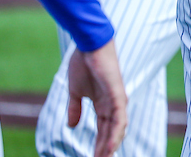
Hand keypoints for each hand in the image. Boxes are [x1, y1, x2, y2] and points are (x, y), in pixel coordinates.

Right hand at [67, 40, 127, 156]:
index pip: (103, 129)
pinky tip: (112, 145)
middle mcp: (113, 103)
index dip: (99, 144)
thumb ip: (75, 109)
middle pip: (111, 132)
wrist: (88, 45)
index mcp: (103, 104)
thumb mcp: (76, 92)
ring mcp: (116, 98)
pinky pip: (119, 116)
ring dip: (111, 145)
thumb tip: (71, 126)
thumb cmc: (83, 64)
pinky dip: (116, 131)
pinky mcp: (117, 93)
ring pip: (117, 127)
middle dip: (105, 149)